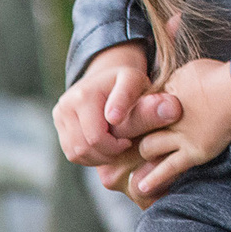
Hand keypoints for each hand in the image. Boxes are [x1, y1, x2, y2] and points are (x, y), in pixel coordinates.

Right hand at [53, 43, 182, 165]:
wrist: (109, 76)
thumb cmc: (130, 83)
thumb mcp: (143, 90)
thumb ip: (153, 106)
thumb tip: (171, 111)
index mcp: (87, 94)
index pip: (96, 136)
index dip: (115, 146)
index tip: (128, 141)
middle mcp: (68, 102)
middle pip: (86, 147)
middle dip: (108, 153)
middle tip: (126, 145)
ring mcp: (60, 113)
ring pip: (77, 152)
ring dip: (99, 156)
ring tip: (117, 144)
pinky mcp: (58, 123)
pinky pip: (72, 152)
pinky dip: (90, 155)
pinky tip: (105, 145)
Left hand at [131, 58, 230, 199]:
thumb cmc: (219, 76)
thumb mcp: (189, 71)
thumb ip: (176, 82)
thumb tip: (171, 87)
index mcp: (164, 95)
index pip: (141, 108)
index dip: (138, 114)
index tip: (136, 120)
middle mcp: (166, 118)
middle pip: (139, 129)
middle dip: (134, 134)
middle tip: (131, 141)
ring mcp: (179, 137)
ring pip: (148, 148)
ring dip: (145, 153)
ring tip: (141, 160)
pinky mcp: (193, 153)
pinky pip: (169, 169)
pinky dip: (154, 179)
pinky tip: (143, 187)